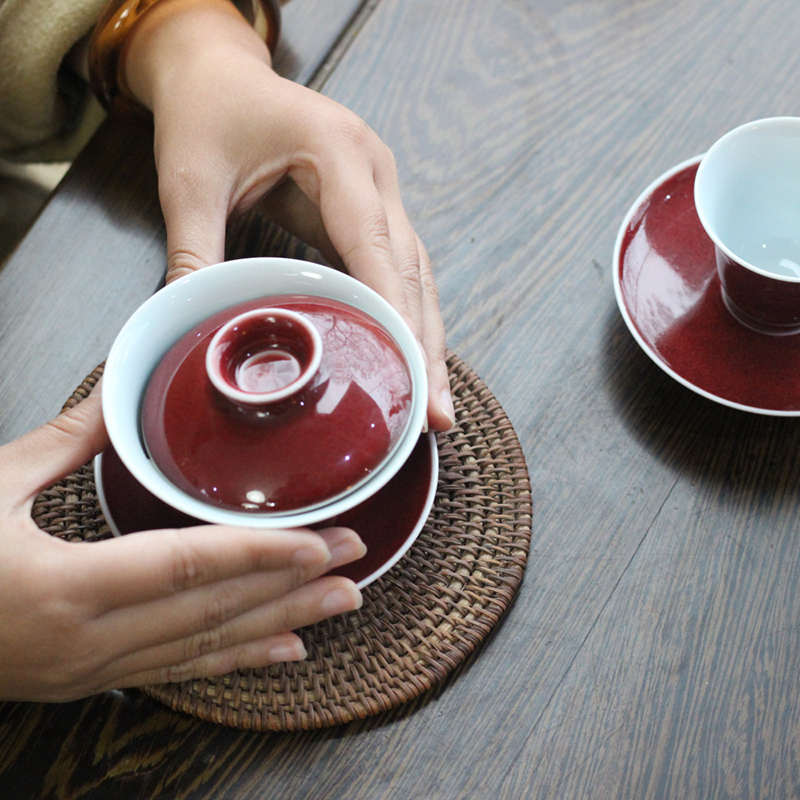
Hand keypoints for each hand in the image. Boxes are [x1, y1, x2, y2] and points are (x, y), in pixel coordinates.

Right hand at [0, 388, 363, 701]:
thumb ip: (62, 444)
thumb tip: (117, 394)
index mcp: (66, 587)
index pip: (189, 567)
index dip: (262, 555)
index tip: (322, 543)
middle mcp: (90, 641)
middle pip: (214, 612)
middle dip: (294, 588)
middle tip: (358, 565)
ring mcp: (93, 669)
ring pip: (207, 648)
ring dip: (281, 626)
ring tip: (340, 608)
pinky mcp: (91, 678)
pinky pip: (180, 671)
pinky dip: (237, 660)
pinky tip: (283, 651)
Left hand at [123, 0, 454, 429]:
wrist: (218, 73)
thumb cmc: (208, 114)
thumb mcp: (190, 181)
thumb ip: (194, 251)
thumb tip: (192, 324)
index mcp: (337, 149)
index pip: (372, 242)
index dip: (391, 309)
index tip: (405, 368)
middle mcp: (374, 168)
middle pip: (411, 266)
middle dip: (423, 340)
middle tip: (434, 410)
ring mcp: (380, 187)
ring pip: (417, 272)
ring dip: (425, 336)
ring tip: (434, 402)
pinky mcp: (371, 207)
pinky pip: (399, 267)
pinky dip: (407, 315)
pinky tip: (410, 358)